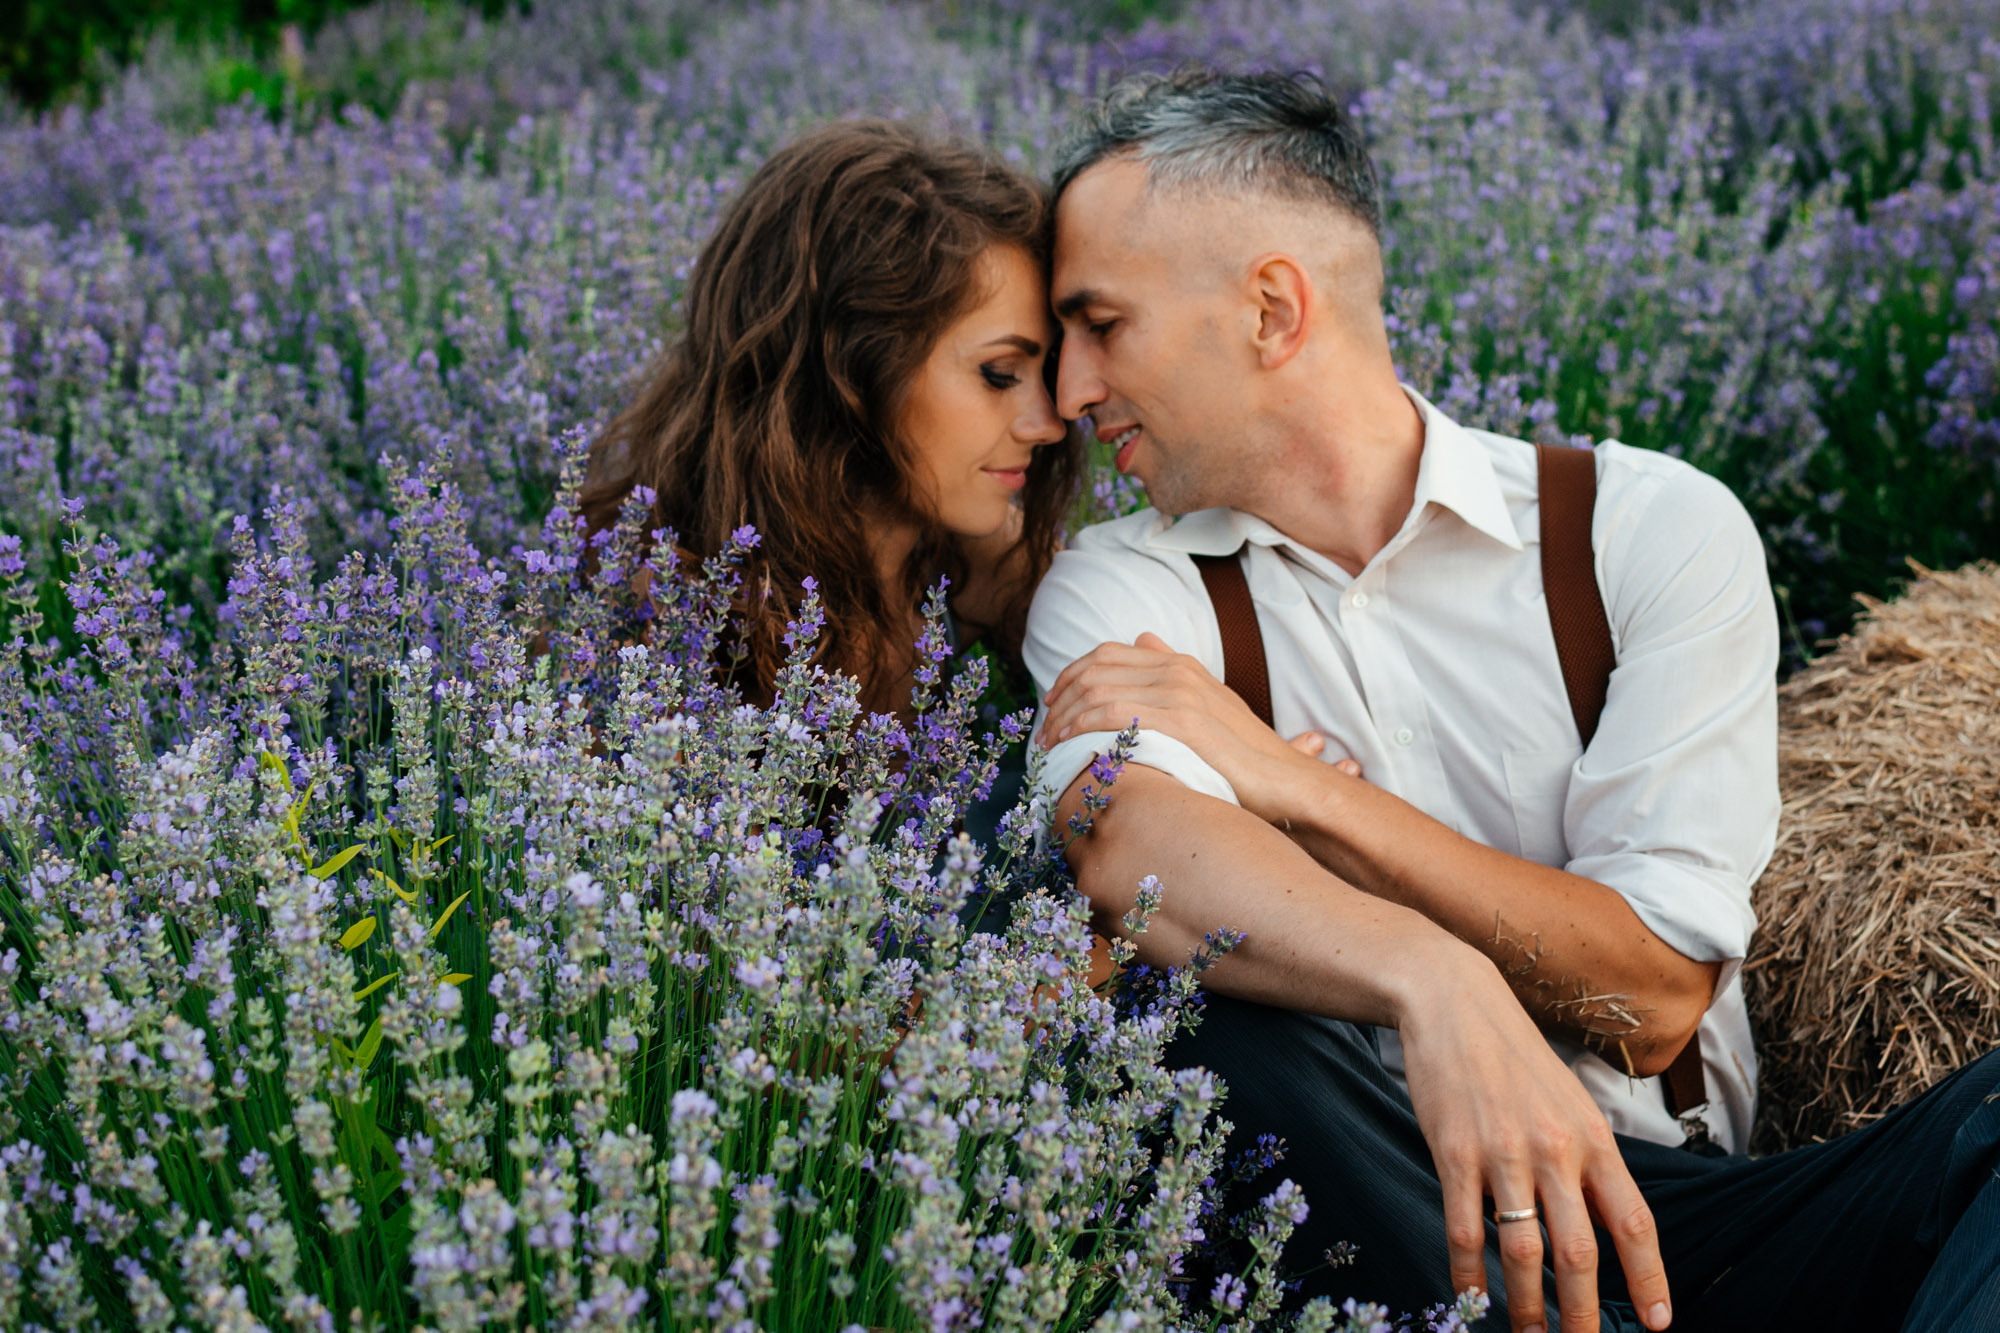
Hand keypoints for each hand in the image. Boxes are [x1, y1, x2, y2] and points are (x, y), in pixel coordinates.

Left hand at [1037, 633, 1355, 821]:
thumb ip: (1172, 674)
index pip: (1106, 654)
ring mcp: (1179, 692)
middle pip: (1094, 667)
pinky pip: (1114, 712)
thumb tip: (1144, 637)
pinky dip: (1082, 726)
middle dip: (1059, 697)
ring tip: (1049, 744)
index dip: (1070, 676)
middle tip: (1042, 729)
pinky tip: (1068, 746)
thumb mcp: (1208, 704)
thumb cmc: (1243, 754)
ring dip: (1064, 716)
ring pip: (1097, 689)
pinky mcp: (1181, 720)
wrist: (1285, 780)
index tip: (1052, 706)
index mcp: (1179, 663)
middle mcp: (1176, 669)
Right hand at [1398, 960, 1672, 1332]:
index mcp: (1594, 1139)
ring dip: (1528, 1307)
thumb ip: (1589, 1162)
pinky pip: (1464, 1229)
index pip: (1634, 1223)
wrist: (1455, 1002)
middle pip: (1580, 1253)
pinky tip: (1471, 1299)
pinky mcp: (1454, 1152)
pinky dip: (1469, 1275)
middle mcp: (1556, 1150)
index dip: (1649, 1279)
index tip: (1658, 1323)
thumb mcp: (1570, 1103)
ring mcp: (1503, 1153)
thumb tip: (1605, 1227)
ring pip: (1523, 1251)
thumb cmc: (1516, 1058)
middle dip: (1583, 1315)